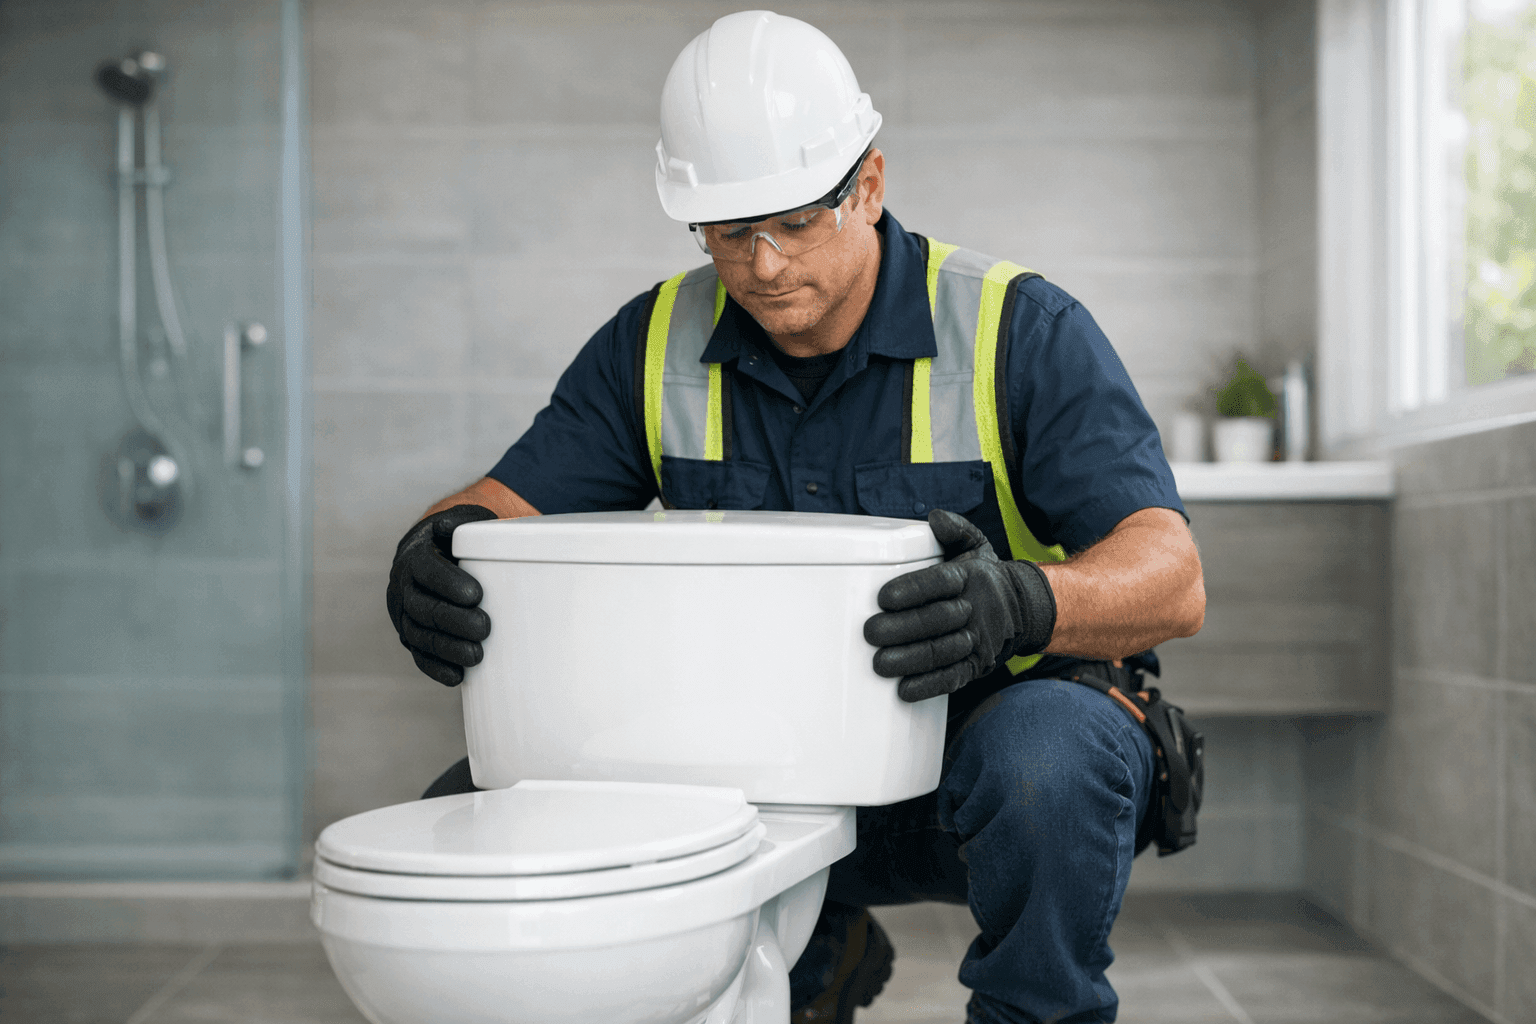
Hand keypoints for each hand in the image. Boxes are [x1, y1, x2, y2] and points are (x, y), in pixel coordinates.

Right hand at [386, 504, 497, 685]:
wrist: (435, 557)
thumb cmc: (457, 540)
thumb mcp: (462, 523)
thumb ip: (460, 522)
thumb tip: (449, 525)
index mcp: (415, 558)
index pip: (425, 571)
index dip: (448, 583)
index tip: (476, 594)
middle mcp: (404, 588)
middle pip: (423, 608)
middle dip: (454, 621)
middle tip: (485, 627)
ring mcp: (405, 616)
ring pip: (420, 635)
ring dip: (447, 649)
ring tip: (476, 655)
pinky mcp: (412, 637)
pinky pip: (420, 655)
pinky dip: (437, 668)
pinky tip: (457, 677)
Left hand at [863, 509, 1055, 701]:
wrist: (1024, 609)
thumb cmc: (985, 578)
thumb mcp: (976, 546)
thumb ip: (955, 530)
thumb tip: (936, 518)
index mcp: (971, 577)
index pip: (940, 582)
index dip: (912, 590)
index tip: (883, 598)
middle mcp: (977, 608)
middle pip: (937, 620)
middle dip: (902, 629)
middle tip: (871, 633)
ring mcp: (979, 640)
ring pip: (943, 652)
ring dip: (910, 660)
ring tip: (880, 663)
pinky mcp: (978, 665)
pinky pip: (954, 677)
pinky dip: (929, 686)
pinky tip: (904, 689)